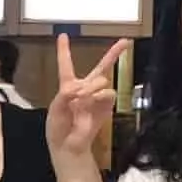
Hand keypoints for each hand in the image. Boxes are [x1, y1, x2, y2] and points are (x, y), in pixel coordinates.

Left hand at [47, 35, 128, 171]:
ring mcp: (97, 97)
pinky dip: (100, 95)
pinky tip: (92, 102)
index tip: (63, 35)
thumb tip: (82, 86)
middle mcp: (84, 89)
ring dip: (92, 87)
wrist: (69, 146)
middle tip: (125, 42)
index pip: (66, 65)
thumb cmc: (58, 128)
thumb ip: (66, 93)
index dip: (64, 50)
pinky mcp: (106, 107)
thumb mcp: (56, 109)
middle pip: (101, 67)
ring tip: (83, 98)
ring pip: (102, 80)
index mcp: (67, 87)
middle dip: (114, 53)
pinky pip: (108, 93)